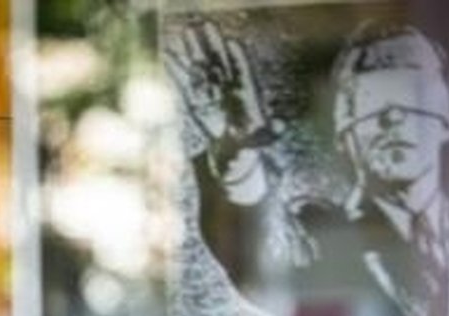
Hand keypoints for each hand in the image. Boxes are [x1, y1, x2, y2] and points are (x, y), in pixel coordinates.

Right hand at [165, 19, 275, 161]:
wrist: (232, 156)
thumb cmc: (248, 147)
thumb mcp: (260, 140)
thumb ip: (268, 133)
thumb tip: (279, 128)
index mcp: (246, 96)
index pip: (242, 73)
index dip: (238, 59)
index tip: (232, 45)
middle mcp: (228, 90)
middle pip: (220, 63)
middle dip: (213, 45)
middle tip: (206, 27)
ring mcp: (211, 94)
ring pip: (202, 68)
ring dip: (193, 51)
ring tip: (187, 32)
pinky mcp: (196, 101)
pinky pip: (185, 82)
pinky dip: (177, 70)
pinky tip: (170, 56)